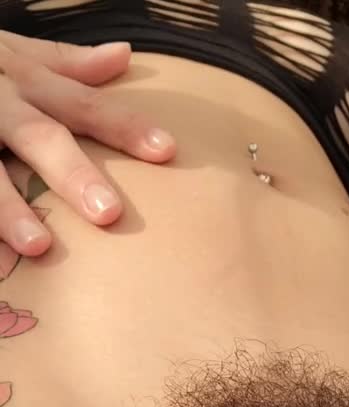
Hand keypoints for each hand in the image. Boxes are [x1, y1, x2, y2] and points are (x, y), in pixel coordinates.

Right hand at [0, 31, 175, 263]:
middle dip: (74, 173)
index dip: (124, 127)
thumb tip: (123, 56)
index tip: (166, 151)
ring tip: (38, 247)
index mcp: (23, 83)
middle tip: (110, 214)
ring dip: (10, 210)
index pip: (83, 105)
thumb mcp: (10, 51)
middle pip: (40, 137)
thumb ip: (64, 62)